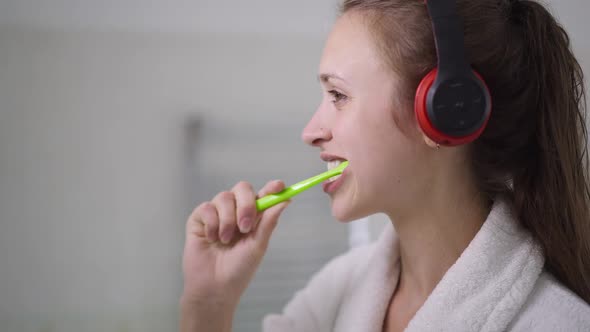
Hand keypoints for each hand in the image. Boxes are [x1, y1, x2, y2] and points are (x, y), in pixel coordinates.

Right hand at [181, 180, 289, 306]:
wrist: (214, 287)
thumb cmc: (239, 270)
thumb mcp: (258, 246)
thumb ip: (268, 222)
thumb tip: (285, 201)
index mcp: (253, 217)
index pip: (263, 196)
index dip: (271, 188)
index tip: (279, 186)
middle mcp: (235, 212)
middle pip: (242, 188)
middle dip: (246, 204)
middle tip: (245, 226)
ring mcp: (217, 214)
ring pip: (224, 197)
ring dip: (228, 220)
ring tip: (226, 240)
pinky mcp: (199, 219)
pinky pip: (207, 207)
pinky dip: (212, 223)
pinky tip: (212, 239)